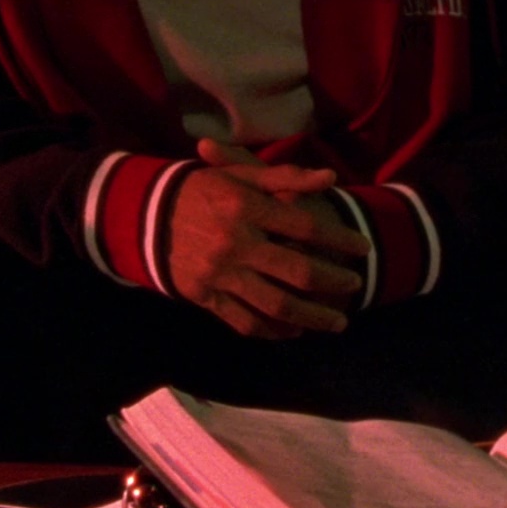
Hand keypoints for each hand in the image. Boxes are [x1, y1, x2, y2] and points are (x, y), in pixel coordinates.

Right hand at [166, 139, 371, 338]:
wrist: (144, 214)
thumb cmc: (200, 190)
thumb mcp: (239, 175)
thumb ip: (285, 176)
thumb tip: (329, 178)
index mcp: (245, 207)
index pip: (306, 226)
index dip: (339, 239)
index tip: (362, 248)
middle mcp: (235, 243)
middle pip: (298, 271)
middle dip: (333, 282)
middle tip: (354, 285)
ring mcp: (219, 274)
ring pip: (276, 305)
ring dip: (312, 317)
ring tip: (336, 321)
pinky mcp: (205, 297)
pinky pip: (245, 322)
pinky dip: (273, 332)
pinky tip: (293, 331)